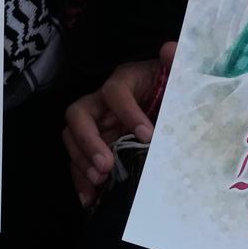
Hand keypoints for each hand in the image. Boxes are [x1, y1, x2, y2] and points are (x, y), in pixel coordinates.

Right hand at [62, 42, 175, 207]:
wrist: (169, 107)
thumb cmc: (170, 90)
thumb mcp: (176, 77)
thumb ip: (175, 64)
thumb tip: (169, 49)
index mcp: (123, 82)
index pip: (115, 91)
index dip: (127, 112)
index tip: (148, 135)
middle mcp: (101, 103)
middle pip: (79, 114)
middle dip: (88, 140)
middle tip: (106, 165)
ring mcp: (94, 126)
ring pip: (72, 138)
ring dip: (81, 161)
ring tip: (99, 182)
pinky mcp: (94, 147)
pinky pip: (78, 161)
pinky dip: (80, 180)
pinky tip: (90, 199)